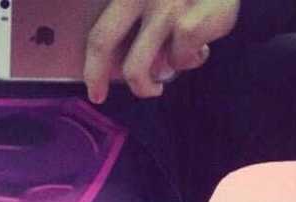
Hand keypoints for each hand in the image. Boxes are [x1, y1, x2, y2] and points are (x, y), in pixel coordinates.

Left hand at [84, 0, 240, 101]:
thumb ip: (144, 20)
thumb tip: (125, 69)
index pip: (100, 30)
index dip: (92, 65)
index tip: (94, 89)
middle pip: (102, 42)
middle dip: (96, 76)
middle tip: (101, 97)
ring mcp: (167, 5)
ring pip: (138, 67)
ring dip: (149, 84)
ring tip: (166, 76)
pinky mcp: (191, 21)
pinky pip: (178, 62)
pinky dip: (191, 63)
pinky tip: (203, 51)